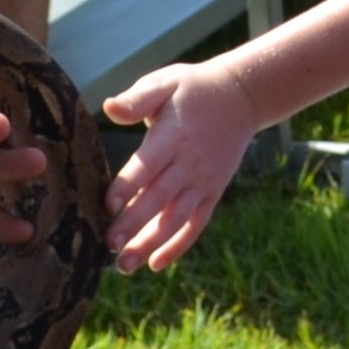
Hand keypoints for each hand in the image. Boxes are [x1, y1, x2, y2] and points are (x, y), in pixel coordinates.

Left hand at [99, 59, 260, 269]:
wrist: (241, 97)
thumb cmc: (192, 89)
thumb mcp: (165, 83)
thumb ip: (137, 100)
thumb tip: (109, 107)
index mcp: (172, 136)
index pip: (147, 165)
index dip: (127, 186)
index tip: (107, 206)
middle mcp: (188, 163)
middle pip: (159, 198)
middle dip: (134, 224)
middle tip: (109, 245)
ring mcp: (202, 181)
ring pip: (175, 219)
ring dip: (150, 243)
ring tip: (124, 266)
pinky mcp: (212, 192)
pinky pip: (196, 224)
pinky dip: (178, 246)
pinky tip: (155, 264)